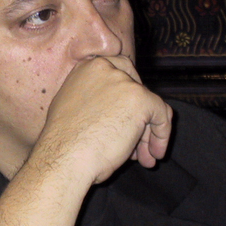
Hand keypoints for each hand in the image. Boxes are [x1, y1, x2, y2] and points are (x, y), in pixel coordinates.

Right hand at [37, 55, 171, 184]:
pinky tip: (153, 154)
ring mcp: (124, 82)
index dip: (127, 95)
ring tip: (144, 157)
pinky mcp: (140, 98)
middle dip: (140, 115)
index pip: (119, 71)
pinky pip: (162, 114)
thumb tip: (116, 109)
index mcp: (87, 67)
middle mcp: (106, 68)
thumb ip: (93, 99)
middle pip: (136, 88)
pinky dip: (162, 135)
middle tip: (138, 141)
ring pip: (148, 105)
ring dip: (148, 132)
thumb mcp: (73, 107)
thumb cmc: (64, 142)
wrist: (65, 156)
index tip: (128, 115)